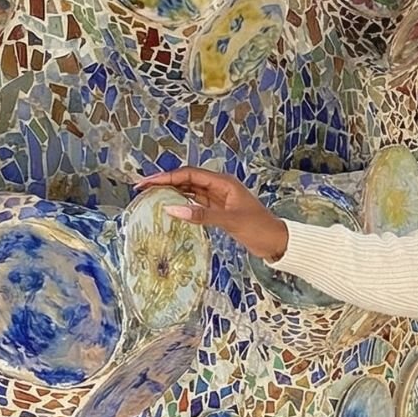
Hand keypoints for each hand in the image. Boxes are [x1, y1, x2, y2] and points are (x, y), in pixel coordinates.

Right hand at [136, 167, 287, 261]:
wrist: (276, 242)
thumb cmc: (258, 228)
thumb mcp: (230, 221)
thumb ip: (201, 215)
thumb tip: (171, 210)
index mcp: (223, 182)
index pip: (189, 174)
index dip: (166, 177)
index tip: (146, 183)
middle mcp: (219, 187)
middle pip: (186, 179)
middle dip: (164, 182)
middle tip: (141, 189)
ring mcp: (218, 198)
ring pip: (189, 191)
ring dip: (171, 192)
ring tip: (149, 196)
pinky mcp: (218, 210)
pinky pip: (195, 203)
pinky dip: (181, 204)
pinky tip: (168, 208)